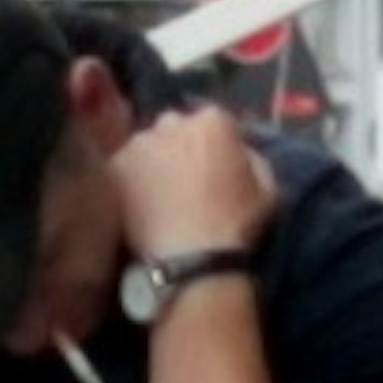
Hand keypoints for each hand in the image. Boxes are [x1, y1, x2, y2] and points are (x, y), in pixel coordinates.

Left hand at [109, 107, 277, 260]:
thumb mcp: (267, 190)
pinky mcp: (115, 168)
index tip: (210, 168)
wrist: (190, 261)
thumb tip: (239, 151)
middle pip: (173, 129)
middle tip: (180, 182)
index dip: (211, 147)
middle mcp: (172, 122)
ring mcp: (138, 143)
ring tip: (155, 197)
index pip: (211, 122)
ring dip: (150, 163)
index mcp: (214, 121)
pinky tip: (137, 206)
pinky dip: (128, 183)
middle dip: (178, 148)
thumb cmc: (236, 228)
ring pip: (144, 147)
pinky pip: (122, 169)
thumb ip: (252, 158)